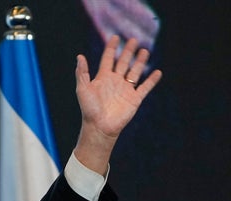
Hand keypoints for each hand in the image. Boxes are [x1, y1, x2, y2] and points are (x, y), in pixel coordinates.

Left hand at [73, 35, 161, 173]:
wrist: (99, 127)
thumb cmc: (89, 109)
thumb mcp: (83, 89)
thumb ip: (82, 73)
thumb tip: (79, 56)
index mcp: (103, 78)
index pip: (108, 59)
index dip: (111, 48)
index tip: (115, 37)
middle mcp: (115, 82)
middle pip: (123, 63)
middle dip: (128, 51)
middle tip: (133, 40)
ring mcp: (126, 90)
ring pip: (135, 72)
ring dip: (140, 62)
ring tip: (144, 50)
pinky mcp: (135, 99)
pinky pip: (145, 87)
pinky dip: (152, 80)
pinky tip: (158, 72)